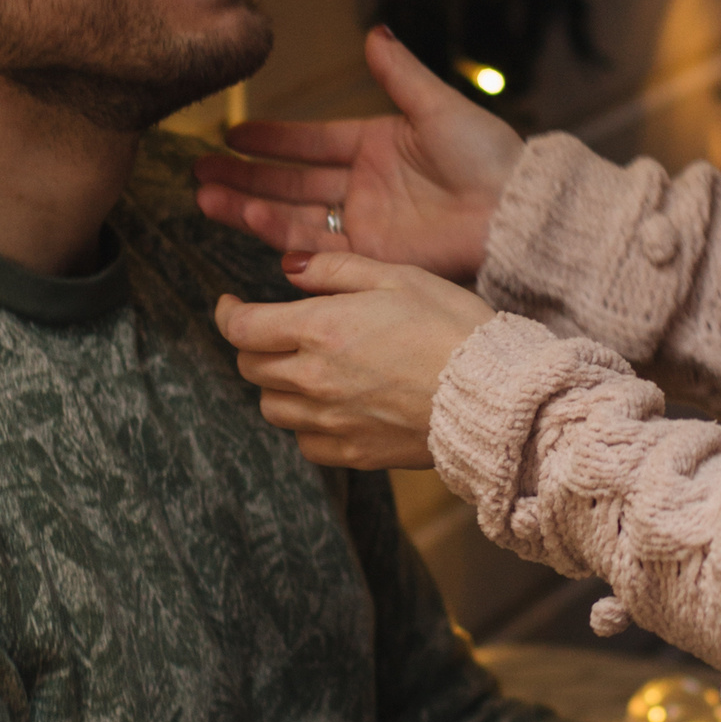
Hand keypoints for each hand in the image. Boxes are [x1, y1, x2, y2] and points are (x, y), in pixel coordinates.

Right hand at [195, 26, 524, 280]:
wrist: (515, 212)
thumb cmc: (488, 156)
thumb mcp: (437, 105)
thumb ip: (399, 73)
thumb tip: (374, 32)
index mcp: (376, 145)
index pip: (311, 142)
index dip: (272, 139)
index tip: (231, 133)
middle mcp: (363, 186)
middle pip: (290, 182)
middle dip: (244, 177)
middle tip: (198, 171)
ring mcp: (364, 223)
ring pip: (292, 216)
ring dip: (248, 206)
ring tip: (206, 196)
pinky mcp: (370, 257)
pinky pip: (316, 247)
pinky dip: (280, 237)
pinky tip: (247, 221)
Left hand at [215, 251, 495, 468]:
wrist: (494, 394)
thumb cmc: (452, 326)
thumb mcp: (397, 276)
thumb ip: (335, 269)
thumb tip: (289, 268)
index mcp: (320, 329)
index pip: (241, 328)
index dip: (227, 313)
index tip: (231, 304)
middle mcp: (315, 379)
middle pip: (251, 367)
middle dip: (254, 345)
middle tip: (276, 331)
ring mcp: (331, 421)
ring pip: (272, 408)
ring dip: (278, 385)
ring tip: (305, 368)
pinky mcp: (353, 452)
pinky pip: (305, 442)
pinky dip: (306, 424)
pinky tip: (331, 406)